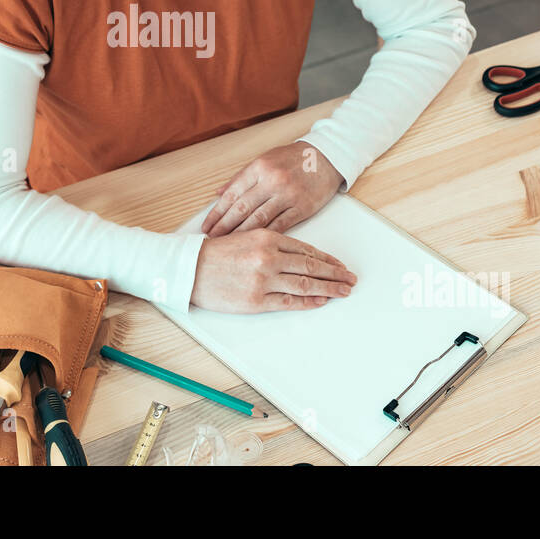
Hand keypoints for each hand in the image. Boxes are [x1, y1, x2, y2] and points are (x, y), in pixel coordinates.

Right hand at [189, 228, 357, 313]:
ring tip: (343, 291)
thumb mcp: (244, 237)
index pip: (305, 248)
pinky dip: (308, 302)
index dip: (326, 258)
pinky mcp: (257, 300)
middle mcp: (268, 256)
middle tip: (350, 278)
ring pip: (305, 283)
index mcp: (266, 237)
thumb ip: (269, 243)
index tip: (339, 264)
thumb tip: (296, 254)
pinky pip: (289, 301)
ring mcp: (264, 279)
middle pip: (311, 265)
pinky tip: (320, 301)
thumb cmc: (214, 253)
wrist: (189, 268)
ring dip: (328, 288)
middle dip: (334, 273)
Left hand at [202, 142, 343, 237]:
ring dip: (240, 234)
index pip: (232, 194)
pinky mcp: (302, 207)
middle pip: (241, 208)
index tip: (206, 226)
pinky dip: (265, 236)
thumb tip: (219, 193)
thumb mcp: (265, 160)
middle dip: (223, 226)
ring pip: (258, 219)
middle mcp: (272, 180)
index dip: (216, 213)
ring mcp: (288, 194)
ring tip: (227, 244)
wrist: (327, 157)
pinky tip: (254, 245)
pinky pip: (280, 225)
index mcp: (259, 167)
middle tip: (211, 239)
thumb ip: (241, 177)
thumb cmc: (294, 159)